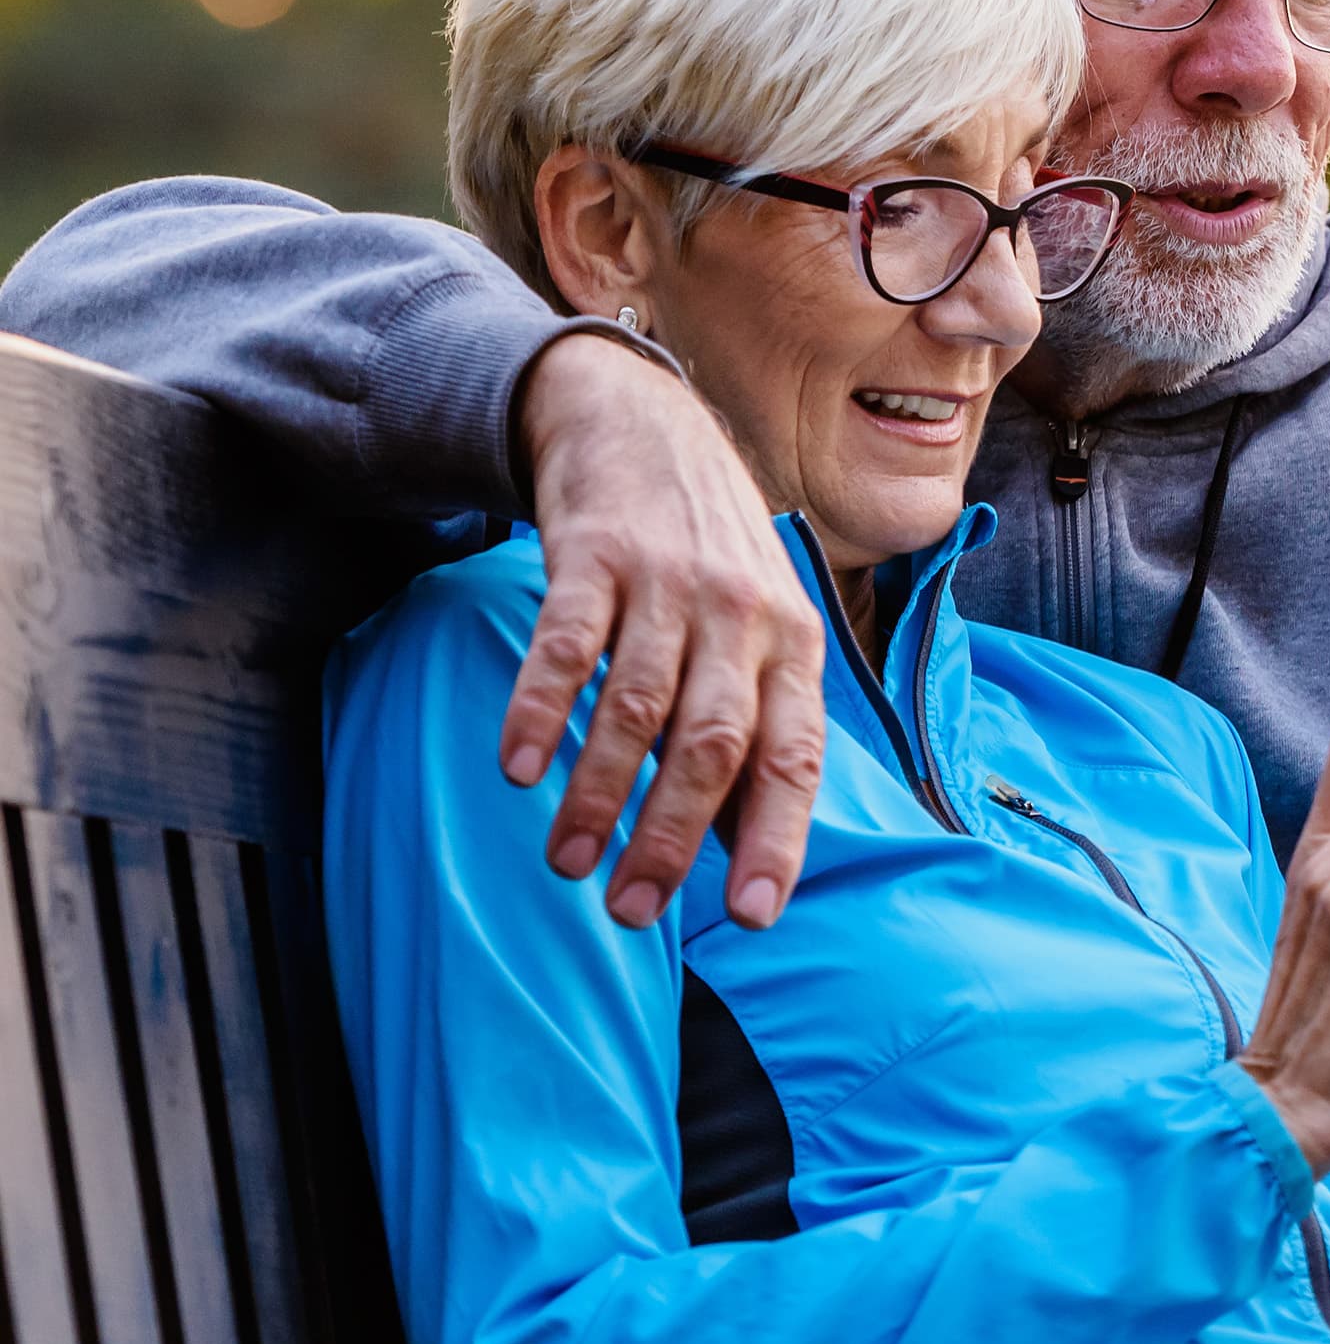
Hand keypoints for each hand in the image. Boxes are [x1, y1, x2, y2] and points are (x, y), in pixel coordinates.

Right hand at [506, 332, 827, 929]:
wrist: (647, 428)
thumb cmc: (713, 558)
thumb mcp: (764, 631)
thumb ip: (758, 728)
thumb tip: (750, 853)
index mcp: (794, 645)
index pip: (795, 756)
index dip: (778, 837)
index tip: (755, 916)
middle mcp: (743, 615)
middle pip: (714, 742)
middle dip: (673, 836)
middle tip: (630, 909)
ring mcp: (670, 582)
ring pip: (639, 705)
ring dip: (600, 792)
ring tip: (569, 861)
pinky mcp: (596, 554)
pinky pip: (568, 644)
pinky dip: (543, 710)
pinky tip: (520, 769)